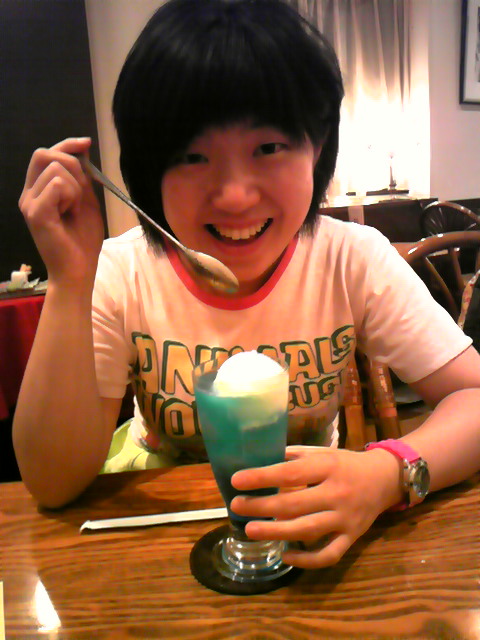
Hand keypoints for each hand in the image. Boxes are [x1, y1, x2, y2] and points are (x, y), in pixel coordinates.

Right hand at [19, 137, 104, 287]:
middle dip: (71, 165)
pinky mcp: (35, 212)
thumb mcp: (86, 201)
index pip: (45, 154)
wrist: (79, 270)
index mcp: (38, 191)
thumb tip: (82, 150)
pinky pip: (56, 184)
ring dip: (75, 187)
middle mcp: (28, 194)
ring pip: (55, 169)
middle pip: (44, 154)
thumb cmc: (83, 240)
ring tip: (74, 210)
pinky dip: (71, 196)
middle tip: (81, 193)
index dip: (66, 144)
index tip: (86, 143)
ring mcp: (29, 203)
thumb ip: (82, 178)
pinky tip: (70, 213)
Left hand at [230, 445, 399, 568]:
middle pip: (295, 503)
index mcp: (328, 466)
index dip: (262, 477)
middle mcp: (337, 492)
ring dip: (277, 531)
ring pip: (308, 530)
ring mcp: (346, 518)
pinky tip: (286, 554)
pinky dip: (307, 560)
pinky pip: (329, 554)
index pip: (291, 473)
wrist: (385, 478)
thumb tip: (258, 458)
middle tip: (236, 506)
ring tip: (251, 530)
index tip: (237, 480)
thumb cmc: (345, 463)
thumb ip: (293, 456)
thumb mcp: (321, 452)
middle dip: (262, 506)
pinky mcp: (352, 537)